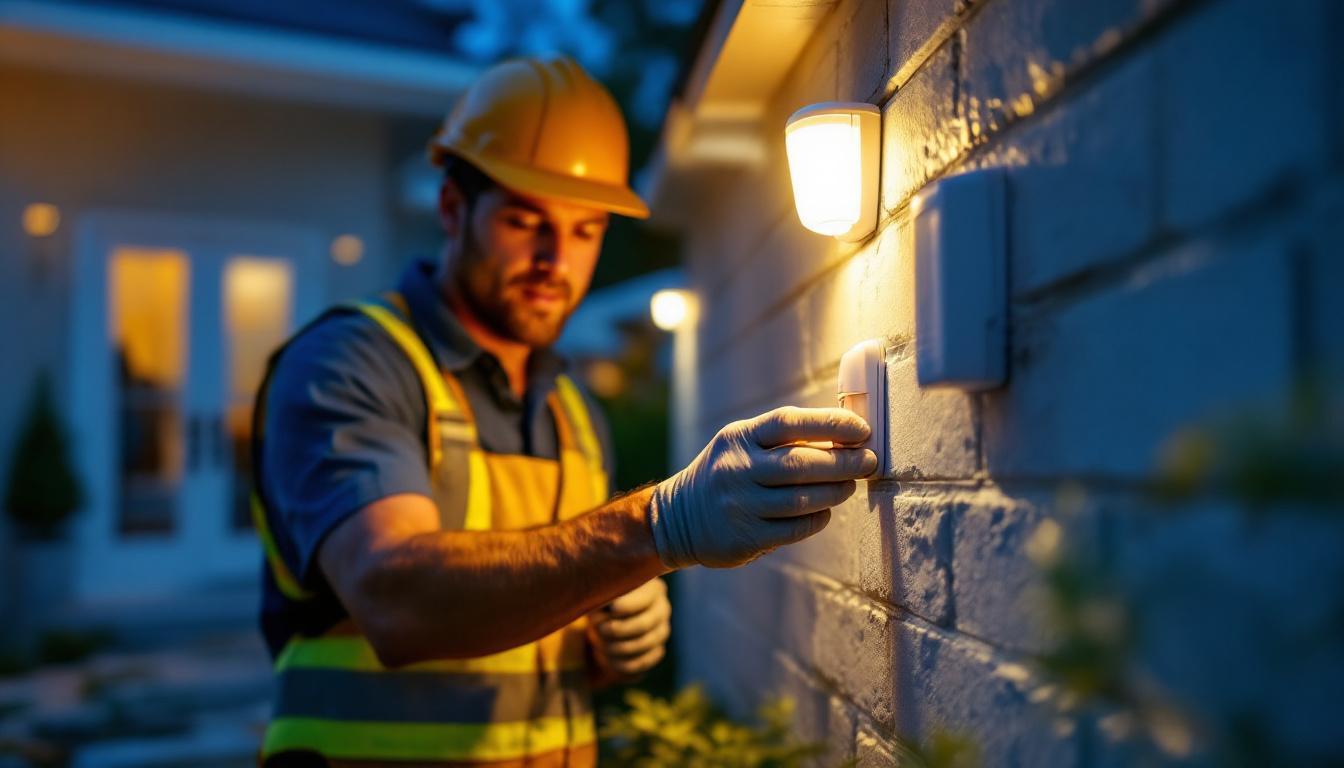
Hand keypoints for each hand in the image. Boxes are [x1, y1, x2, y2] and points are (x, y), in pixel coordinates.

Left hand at [587, 577, 669, 680]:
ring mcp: (662, 631)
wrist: (606, 625)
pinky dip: (621, 662)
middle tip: (600, 629)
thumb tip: (610, 604)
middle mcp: (662, 609)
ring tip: (598, 643)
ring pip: (643, 645)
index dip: (630, 604)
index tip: (613, 608)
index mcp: (652, 589)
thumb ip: (607, 595)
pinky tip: (606, 656)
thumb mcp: (602, 595)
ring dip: (616, 647)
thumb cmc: (603, 603)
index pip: (647, 598)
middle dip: (619, 629)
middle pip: (644, 624)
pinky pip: (642, 662)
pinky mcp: (657, 651)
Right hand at [648, 406, 875, 568]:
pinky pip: (795, 527)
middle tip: (869, 461)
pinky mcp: (745, 537)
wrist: (678, 518)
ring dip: (836, 491)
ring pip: (802, 499)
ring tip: (851, 486)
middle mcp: (737, 469)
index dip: (830, 423)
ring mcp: (739, 504)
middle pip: (801, 463)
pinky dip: (818, 518)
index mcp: (739, 437)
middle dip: (844, 462)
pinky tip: (826, 510)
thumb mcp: (742, 443)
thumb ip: (783, 438)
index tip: (862, 429)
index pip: (789, 422)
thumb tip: (844, 435)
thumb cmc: (728, 472)